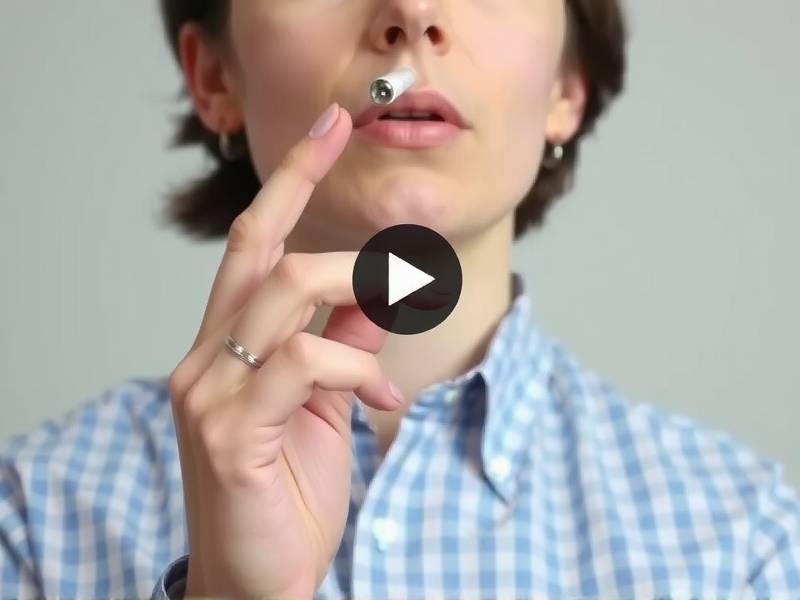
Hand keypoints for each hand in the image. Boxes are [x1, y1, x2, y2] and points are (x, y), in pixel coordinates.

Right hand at [167, 103, 401, 598]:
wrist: (259, 581)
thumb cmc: (289, 493)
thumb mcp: (330, 406)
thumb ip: (347, 342)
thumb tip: (382, 289)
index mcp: (227, 345)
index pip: (254, 241)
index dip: (292, 177)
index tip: (330, 123)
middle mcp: (204, 357)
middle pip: (267, 253)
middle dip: (341, 247)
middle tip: (400, 278)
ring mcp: (207, 392)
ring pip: (287, 293)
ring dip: (358, 311)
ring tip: (386, 376)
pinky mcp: (226, 431)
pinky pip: (302, 361)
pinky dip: (358, 371)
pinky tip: (383, 408)